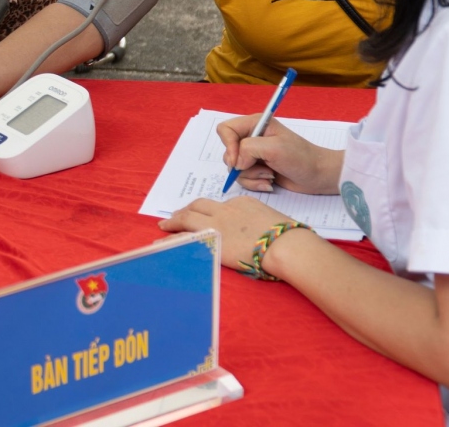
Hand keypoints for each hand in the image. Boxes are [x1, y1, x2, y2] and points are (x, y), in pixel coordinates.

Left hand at [158, 196, 305, 274]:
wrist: (285, 245)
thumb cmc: (287, 235)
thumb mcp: (271, 218)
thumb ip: (257, 220)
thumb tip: (256, 229)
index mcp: (241, 203)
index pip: (219, 205)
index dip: (207, 210)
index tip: (203, 214)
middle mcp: (225, 211)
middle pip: (199, 206)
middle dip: (186, 210)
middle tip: (176, 215)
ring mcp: (216, 225)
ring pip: (188, 218)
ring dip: (174, 221)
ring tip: (164, 225)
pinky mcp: (211, 241)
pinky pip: (185, 238)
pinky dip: (171, 239)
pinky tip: (162, 242)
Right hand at [218, 115, 342, 194]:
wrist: (319, 176)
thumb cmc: (301, 158)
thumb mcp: (274, 148)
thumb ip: (248, 149)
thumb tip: (235, 164)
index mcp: (255, 124)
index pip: (225, 130)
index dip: (228, 145)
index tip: (237, 161)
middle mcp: (252, 137)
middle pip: (228, 152)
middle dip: (242, 165)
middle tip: (263, 168)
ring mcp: (254, 155)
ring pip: (235, 168)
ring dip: (251, 176)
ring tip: (270, 176)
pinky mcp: (257, 169)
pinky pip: (243, 178)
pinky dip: (254, 183)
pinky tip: (269, 182)